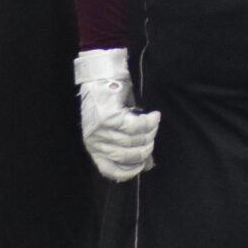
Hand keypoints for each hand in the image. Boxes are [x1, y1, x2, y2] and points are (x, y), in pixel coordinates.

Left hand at [74, 47, 158, 180]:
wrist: (101, 77)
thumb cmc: (109, 103)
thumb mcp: (115, 129)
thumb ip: (129, 147)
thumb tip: (148, 164)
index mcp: (93, 147)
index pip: (110, 169)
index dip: (130, 171)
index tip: (144, 164)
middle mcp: (95, 141)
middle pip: (127, 155)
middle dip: (145, 148)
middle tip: (153, 137)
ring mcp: (100, 129)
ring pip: (133, 140)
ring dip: (149, 133)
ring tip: (154, 123)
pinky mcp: (109, 117)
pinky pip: (136, 126)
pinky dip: (149, 122)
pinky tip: (154, 116)